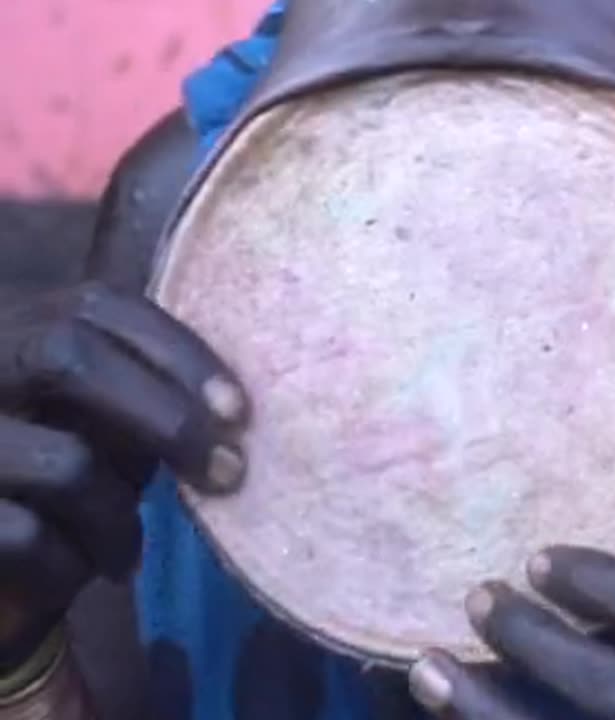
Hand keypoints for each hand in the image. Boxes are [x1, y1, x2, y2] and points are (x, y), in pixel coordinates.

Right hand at [0, 282, 246, 673]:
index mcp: (9, 329)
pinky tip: (74, 575)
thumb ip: (140, 402)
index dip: (177, 350)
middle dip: (166, 416)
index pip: (95, 305)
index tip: (238, 410)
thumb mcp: (91, 428)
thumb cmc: (42, 486)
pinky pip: (27, 536)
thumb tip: (228, 414)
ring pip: (64, 462)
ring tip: (126, 550)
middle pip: (66, 354)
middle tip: (226, 472)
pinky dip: (71, 566)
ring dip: (120, 517)